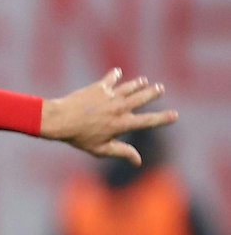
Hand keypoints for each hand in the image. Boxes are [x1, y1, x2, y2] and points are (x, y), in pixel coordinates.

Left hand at [40, 68, 176, 163]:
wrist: (59, 120)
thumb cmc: (79, 137)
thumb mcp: (101, 149)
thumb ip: (122, 152)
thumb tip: (139, 162)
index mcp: (122, 124)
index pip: (148, 121)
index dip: (163, 119)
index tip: (175, 115)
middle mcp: (120, 108)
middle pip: (142, 98)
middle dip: (153, 93)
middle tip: (160, 89)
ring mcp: (111, 95)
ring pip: (130, 86)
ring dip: (138, 84)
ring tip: (143, 81)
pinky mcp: (100, 87)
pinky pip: (111, 78)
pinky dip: (115, 75)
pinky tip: (117, 73)